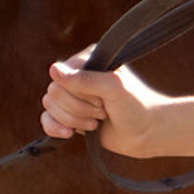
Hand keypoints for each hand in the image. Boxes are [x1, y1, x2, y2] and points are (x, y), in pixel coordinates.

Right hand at [40, 52, 165, 152]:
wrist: (146, 133)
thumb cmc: (136, 106)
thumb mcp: (114, 88)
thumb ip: (85, 80)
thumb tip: (53, 70)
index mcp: (89, 60)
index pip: (62, 76)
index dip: (79, 94)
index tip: (102, 100)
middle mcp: (78, 75)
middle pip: (54, 93)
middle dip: (78, 109)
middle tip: (103, 112)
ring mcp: (73, 96)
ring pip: (50, 107)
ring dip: (74, 120)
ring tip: (97, 122)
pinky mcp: (70, 115)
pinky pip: (46, 119)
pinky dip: (55, 127)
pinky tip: (69, 134)